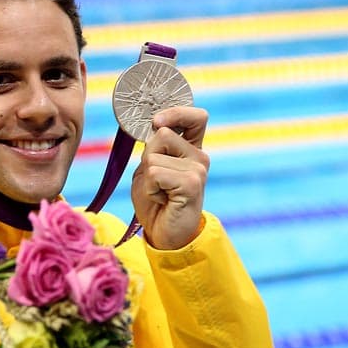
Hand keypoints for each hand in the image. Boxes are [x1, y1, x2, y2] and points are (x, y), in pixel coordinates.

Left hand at [131, 106, 209, 249]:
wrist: (165, 235)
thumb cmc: (156, 201)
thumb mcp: (150, 168)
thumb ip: (154, 147)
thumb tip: (155, 126)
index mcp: (192, 149)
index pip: (197, 117)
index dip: (176, 112)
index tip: (157, 121)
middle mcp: (199, 157)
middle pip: (162, 133)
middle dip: (148, 155)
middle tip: (157, 181)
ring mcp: (198, 170)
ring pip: (153, 156)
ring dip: (147, 177)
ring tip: (160, 192)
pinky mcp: (191, 184)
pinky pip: (155, 173)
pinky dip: (150, 188)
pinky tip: (162, 200)